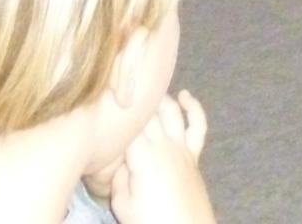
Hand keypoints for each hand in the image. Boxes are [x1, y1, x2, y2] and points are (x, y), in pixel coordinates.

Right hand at [109, 91, 213, 223]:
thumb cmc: (151, 223)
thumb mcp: (123, 205)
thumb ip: (119, 179)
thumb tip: (121, 161)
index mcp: (143, 156)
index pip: (127, 125)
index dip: (115, 114)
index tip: (103, 106)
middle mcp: (163, 145)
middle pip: (147, 113)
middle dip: (134, 101)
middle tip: (118, 92)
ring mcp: (182, 148)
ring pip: (171, 111)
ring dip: (159, 98)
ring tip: (145, 91)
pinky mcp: (194, 155)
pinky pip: (198, 125)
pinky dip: (194, 107)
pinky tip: (185, 96)